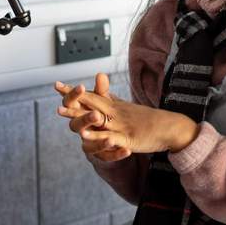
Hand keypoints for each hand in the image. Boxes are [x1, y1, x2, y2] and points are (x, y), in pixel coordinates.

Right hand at [55, 74, 130, 160]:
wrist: (112, 136)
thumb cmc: (103, 115)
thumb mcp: (103, 102)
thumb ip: (101, 91)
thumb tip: (100, 75)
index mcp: (78, 113)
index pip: (69, 103)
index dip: (73, 95)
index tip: (81, 86)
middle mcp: (80, 129)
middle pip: (75, 125)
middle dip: (85, 120)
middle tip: (96, 115)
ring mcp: (88, 144)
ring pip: (88, 145)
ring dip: (99, 142)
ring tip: (111, 140)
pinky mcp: (100, 156)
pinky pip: (106, 157)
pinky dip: (116, 155)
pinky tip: (127, 150)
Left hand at [57, 73, 199, 157]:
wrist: (170, 127)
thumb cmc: (147, 119)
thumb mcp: (126, 108)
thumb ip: (110, 99)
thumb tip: (101, 88)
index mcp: (114, 106)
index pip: (91, 96)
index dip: (73, 92)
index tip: (56, 85)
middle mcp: (116, 113)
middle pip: (91, 104)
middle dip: (72, 100)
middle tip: (55, 93)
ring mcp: (121, 125)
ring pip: (97, 119)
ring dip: (78, 115)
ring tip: (61, 112)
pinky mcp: (128, 139)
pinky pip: (111, 137)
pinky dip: (98, 136)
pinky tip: (86, 136)